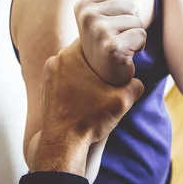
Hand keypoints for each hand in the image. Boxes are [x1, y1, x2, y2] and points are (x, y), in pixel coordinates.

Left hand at [36, 39, 143, 173]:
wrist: (62, 144)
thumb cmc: (89, 119)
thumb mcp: (121, 101)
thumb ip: (135, 85)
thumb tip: (137, 81)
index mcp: (70, 55)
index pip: (92, 38)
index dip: (106, 45)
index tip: (115, 56)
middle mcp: (55, 60)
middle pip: (82, 51)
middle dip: (96, 59)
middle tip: (110, 71)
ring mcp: (48, 74)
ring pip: (72, 64)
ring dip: (85, 71)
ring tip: (99, 85)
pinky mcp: (45, 88)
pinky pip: (64, 76)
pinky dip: (75, 82)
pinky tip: (86, 95)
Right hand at [74, 0, 146, 84]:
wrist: (102, 76)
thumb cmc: (106, 43)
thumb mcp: (105, 16)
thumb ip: (118, 2)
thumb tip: (135, 0)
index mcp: (83, 6)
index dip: (122, 13)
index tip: (108, 29)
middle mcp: (87, 16)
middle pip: (131, 5)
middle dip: (130, 22)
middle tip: (116, 39)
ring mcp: (98, 31)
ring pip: (137, 21)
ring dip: (134, 35)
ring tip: (120, 46)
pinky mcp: (112, 47)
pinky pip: (141, 35)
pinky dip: (139, 46)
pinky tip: (124, 55)